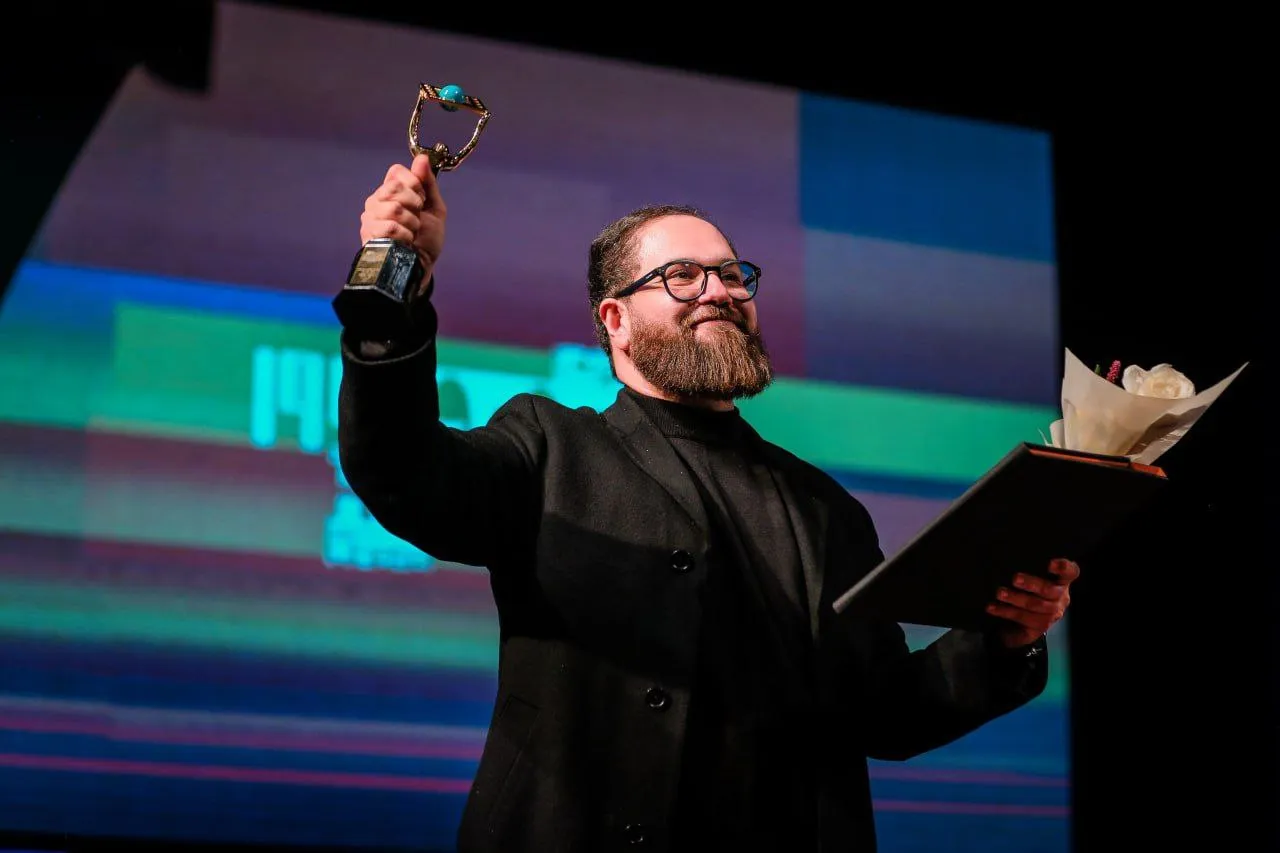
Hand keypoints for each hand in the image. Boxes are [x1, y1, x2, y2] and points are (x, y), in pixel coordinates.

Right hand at [359, 153, 446, 294]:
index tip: (421, 200)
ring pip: (393, 208)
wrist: (421, 266)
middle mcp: (376, 201)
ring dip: (411, 223)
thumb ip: (428, 183)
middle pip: (394, 187)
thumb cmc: (426, 239)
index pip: (396, 172)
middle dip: (414, 204)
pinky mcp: (368, 235)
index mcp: (390, 192)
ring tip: (411, 233)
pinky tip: (405, 242)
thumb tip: (422, 158)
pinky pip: (390, 227)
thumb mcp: (434, 208)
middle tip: (417, 218)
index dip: (414, 184)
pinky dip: (405, 235)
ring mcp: (370, 218)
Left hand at [986, 557, 1078, 648]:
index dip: (1064, 568)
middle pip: (1049, 590)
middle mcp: (1061, 598)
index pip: (1070, 573)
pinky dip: (1005, 612)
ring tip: (1000, 593)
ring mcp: (1052, 615)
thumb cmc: (1029, 591)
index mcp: (1062, 582)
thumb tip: (1008, 553)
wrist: (1025, 622)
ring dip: (1015, 599)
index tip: (1050, 564)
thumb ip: (1030, 568)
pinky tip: (992, 608)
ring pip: (1035, 606)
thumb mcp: (1032, 577)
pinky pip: (1022, 619)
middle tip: (1015, 579)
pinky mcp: (1039, 627)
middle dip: (1031, 584)